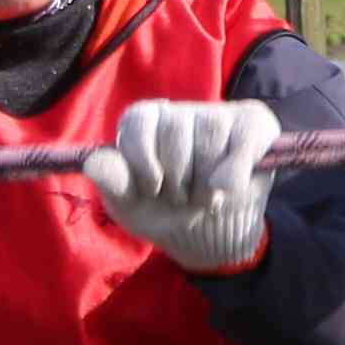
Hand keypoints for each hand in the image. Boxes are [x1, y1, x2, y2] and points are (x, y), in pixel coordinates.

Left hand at [83, 98, 280, 270]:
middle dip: (178, 178)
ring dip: (207, 180)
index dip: (145, 160)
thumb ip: (112, 182)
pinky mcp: (252, 123)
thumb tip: (93, 163)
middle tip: (181, 199)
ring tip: (204, 198)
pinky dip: (237, 167)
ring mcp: (218, 114)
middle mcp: (179, 111)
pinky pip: (246, 135)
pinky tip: (230, 188)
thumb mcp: (131, 204)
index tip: (153, 189)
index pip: (138, 120)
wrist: (208, 233)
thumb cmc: (163, 211)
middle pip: (176, 127)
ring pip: (212, 130)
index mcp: (144, 122)